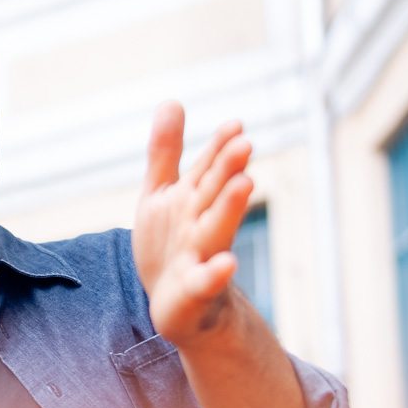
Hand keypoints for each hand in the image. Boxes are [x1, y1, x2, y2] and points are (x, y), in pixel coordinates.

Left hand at [133, 101, 253, 348]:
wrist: (177, 306)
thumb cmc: (172, 245)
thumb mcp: (162, 194)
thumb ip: (166, 151)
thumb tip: (171, 101)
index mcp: (194, 199)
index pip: (209, 167)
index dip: (220, 146)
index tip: (235, 124)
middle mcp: (202, 223)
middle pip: (216, 191)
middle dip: (228, 167)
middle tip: (244, 143)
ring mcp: (200, 255)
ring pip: (217, 228)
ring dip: (230, 207)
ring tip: (245, 183)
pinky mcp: (194, 289)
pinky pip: (204, 281)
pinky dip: (215, 273)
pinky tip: (226, 264)